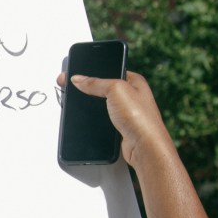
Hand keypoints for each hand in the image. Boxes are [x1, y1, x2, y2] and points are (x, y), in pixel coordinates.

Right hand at [55, 70, 172, 170]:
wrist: (144, 146)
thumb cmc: (140, 117)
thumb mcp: (115, 90)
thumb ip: (95, 83)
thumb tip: (78, 79)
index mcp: (134, 81)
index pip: (110, 71)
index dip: (93, 72)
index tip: (77, 74)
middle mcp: (131, 96)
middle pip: (104, 88)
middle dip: (89, 89)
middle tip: (73, 89)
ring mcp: (126, 112)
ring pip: (103, 105)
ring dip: (92, 106)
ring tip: (78, 103)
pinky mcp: (120, 127)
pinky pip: (103, 119)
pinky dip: (95, 119)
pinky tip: (89, 119)